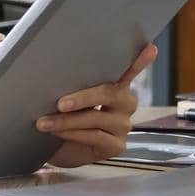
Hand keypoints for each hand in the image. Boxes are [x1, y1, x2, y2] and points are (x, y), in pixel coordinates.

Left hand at [36, 43, 157, 168]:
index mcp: (116, 85)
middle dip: (82, 98)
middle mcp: (125, 103)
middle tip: (60, 103)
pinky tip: (57, 132)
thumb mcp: (67, 95)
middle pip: (108, 94)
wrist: (56, 147)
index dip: (140, 60)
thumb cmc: (63, 114)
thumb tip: (56, 69)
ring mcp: (123, 125)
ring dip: (67, 121)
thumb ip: (73, 82)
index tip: (150, 48)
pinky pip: (94, 137)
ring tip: (44, 122)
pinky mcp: (116, 145)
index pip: (129, 70)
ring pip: (96, 118)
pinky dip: (72, 134)